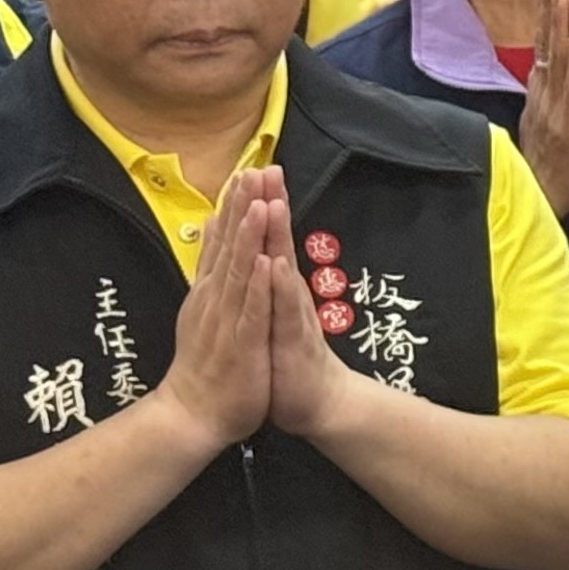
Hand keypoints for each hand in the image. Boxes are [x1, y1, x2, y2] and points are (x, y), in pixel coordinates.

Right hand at [152, 171, 276, 448]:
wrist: (192, 415)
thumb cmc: (206, 363)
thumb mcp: (206, 308)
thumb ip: (211, 268)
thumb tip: (213, 227)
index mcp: (211, 291)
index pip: (224, 241)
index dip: (235, 205)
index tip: (246, 169)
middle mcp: (215, 299)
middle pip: (230, 247)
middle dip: (242, 208)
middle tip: (252, 169)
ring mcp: (227, 320)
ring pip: (240, 272)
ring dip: (249, 239)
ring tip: (260, 204)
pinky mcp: (240, 344)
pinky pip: (251, 311)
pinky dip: (258, 287)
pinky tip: (266, 263)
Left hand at [256, 185, 355, 440]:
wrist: (315, 402)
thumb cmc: (287, 359)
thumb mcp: (270, 314)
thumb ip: (265, 283)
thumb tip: (259, 250)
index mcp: (275, 287)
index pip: (267, 238)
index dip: (260, 204)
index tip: (253, 167)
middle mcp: (286, 294)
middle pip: (278, 242)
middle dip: (272, 204)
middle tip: (269, 167)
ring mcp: (291, 314)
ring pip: (283, 268)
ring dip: (278, 236)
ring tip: (272, 202)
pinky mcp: (292, 339)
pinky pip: (283, 310)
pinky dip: (279, 286)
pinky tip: (275, 264)